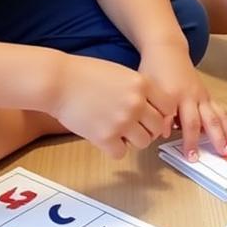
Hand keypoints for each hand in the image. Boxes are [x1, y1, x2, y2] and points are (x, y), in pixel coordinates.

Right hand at [48, 54, 172, 159]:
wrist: (57, 81)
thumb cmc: (85, 74)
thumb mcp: (120, 73)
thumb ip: (138, 89)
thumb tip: (151, 108)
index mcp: (142, 84)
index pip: (168, 107)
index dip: (161, 113)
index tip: (151, 116)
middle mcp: (136, 103)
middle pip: (157, 127)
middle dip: (147, 129)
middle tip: (133, 127)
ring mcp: (121, 121)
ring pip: (144, 142)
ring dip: (133, 140)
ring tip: (118, 132)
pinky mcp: (105, 137)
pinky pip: (121, 152)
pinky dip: (114, 148)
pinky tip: (105, 138)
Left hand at [139, 42, 226, 159]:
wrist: (166, 50)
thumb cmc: (154, 71)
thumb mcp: (148, 90)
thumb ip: (157, 112)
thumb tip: (164, 134)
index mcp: (174, 95)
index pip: (180, 121)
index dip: (186, 140)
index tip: (190, 156)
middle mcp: (191, 95)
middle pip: (202, 120)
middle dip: (209, 139)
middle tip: (214, 155)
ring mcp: (201, 94)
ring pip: (216, 115)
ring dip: (225, 132)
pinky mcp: (206, 94)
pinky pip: (219, 109)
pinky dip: (225, 123)